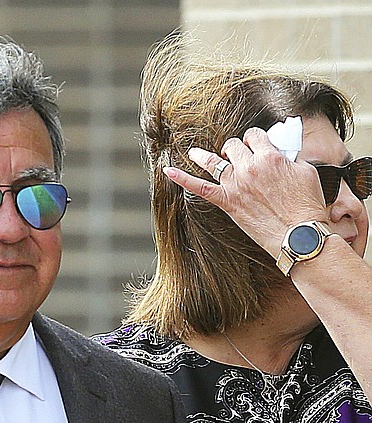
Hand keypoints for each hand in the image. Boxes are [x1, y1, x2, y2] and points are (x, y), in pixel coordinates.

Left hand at [163, 127, 327, 258]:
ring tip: (195, 153)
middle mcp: (249, 167)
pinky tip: (168, 170)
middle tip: (238, 157)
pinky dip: (183, 178)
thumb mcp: (304, 171)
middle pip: (234, 146)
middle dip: (236, 149)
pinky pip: (200, 187)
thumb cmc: (306, 205)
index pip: (254, 136)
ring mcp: (236, 185)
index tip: (256, 145)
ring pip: (216, 161)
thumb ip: (288, 158)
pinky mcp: (227, 203)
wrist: (299, 235)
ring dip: (205, 156)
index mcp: (270, 156)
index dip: (255, 139)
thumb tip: (280, 154)